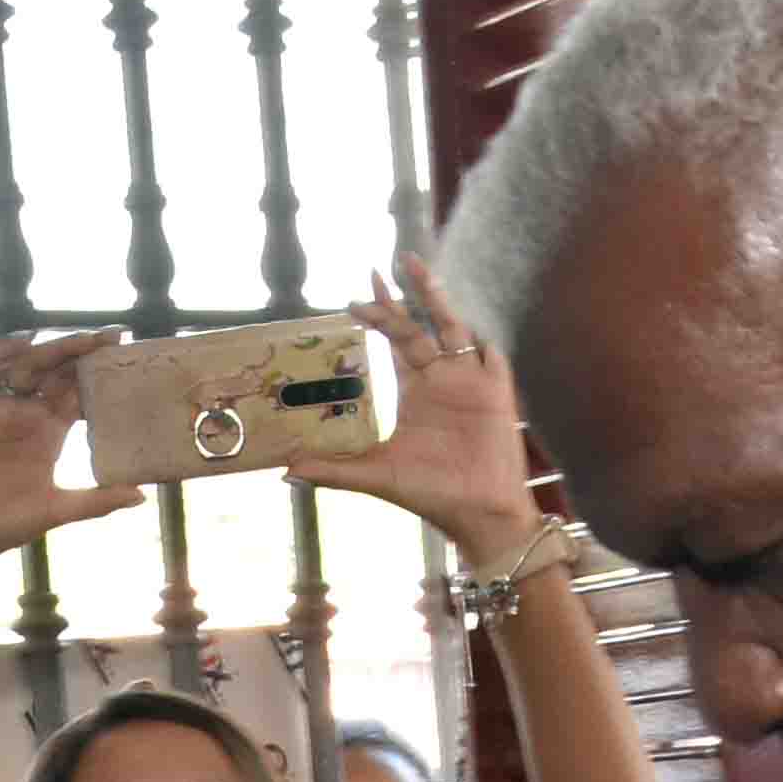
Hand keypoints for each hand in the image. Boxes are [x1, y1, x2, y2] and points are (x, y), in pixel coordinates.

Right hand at [0, 333, 144, 588]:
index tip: (127, 358)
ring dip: (54, 350)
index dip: (100, 374)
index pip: (78, 393)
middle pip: (59, 373)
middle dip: (84, 352)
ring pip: (29, 368)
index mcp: (50, 434)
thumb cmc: (5, 524)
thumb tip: (141, 495)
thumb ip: (98, 501)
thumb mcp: (58, 510)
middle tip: (115, 335)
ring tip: (83, 339)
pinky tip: (24, 342)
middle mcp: (28, 417)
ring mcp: (1, 412)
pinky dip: (1, 357)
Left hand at [285, 256, 543, 570]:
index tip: (354, 299)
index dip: (380, 315)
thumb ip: (333, 470)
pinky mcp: (496, 393)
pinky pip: (490, 358)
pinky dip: (480, 342)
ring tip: (416, 268)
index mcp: (415, 390)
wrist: (478, 514)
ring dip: (436, 299)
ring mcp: (470, 381)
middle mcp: (442, 378)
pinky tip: (466, 325)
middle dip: (403, 296)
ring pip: (453, 328)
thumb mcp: (376, 475)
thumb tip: (286, 470)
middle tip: (382, 267)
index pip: (396, 340)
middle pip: (421, 325)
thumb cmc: (432, 493)